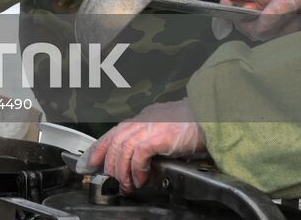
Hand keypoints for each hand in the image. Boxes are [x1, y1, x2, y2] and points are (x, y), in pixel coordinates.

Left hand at [81, 99, 205, 191]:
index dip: (98, 149)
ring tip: (128, 185)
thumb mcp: (164, 128)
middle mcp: (141, 121)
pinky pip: (139, 155)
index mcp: (140, 119)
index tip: (90, 163)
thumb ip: (151, 138)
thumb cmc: (192, 123)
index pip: (112, 134)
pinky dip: (138, 169)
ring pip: (123, 150)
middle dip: (110, 165)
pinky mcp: (158, 137)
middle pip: (114, 143)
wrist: (210, 114)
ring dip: (123, 171)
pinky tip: (142, 178)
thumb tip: (142, 159)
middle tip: (113, 181)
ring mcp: (148, 128)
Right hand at [221, 0, 300, 39]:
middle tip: (279, 21)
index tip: (225, 26)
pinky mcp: (280, 26)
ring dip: (279, 29)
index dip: (224, 8)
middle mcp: (258, 2)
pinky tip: (300, 24)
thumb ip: (273, 13)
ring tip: (297, 18)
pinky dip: (288, 33)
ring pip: (260, 31)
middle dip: (260, 25)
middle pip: (243, 20)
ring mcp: (268, 15)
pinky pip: (276, 37)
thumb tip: (258, 30)